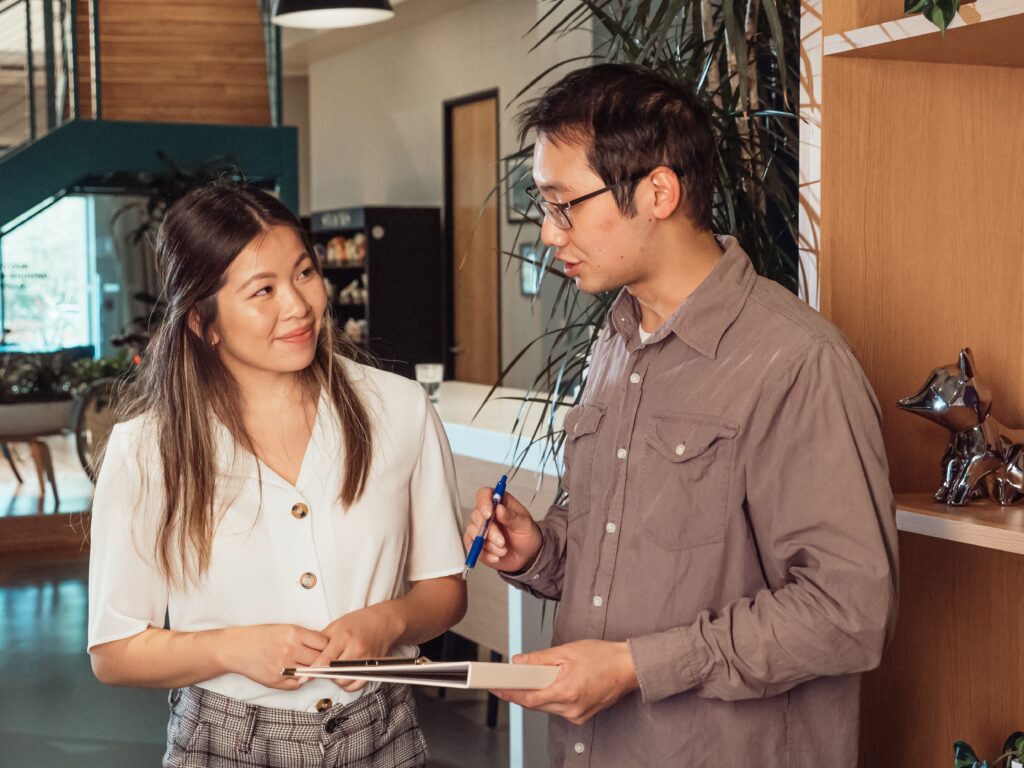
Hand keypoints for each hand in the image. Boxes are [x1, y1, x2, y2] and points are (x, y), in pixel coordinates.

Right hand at [222, 624, 329, 689]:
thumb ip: (304, 636)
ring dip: (311, 672)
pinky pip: (297, 685)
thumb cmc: (261, 636)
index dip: (328, 647)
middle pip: (319, 659)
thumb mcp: (285, 628)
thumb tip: (324, 645)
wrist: (236, 648)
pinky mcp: (276, 681)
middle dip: (322, 660)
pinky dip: (300, 682)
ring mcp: (283, 667)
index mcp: (294, 633)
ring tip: (306, 667)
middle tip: (322, 661)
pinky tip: (295, 674)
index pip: (324, 643)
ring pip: (310, 674)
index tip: (329, 649)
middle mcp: (290, 650)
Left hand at [311, 605, 405, 691]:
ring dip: (336, 679)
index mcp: (344, 637)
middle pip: (334, 674)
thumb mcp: (337, 625)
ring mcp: (366, 660)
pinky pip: (357, 685)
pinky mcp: (372, 667)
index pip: (325, 660)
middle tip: (324, 667)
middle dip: (325, 674)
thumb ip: (321, 640)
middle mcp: (356, 650)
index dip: (312, 671)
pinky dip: (348, 684)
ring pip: (344, 681)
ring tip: (335, 670)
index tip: (303, 677)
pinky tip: (345, 676)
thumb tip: (307, 654)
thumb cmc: (360, 621)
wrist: (384, 622)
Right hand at [463, 486, 541, 572]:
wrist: (527, 555)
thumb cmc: (527, 535)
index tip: (488, 514)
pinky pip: (473, 548)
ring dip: (489, 544)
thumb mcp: (525, 524)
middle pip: (476, 516)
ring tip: (503, 549)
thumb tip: (499, 508)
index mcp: (499, 503)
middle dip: (489, 531)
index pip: (484, 494)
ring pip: (473, 533)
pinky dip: (485, 554)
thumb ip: (512, 516)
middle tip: (502, 541)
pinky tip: (496, 556)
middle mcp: (487, 514)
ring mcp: (480, 529)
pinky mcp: (476, 544)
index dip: (483, 502)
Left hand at [491, 641, 638, 724]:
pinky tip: (554, 684)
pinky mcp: (581, 716)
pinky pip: (557, 708)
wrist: (628, 668)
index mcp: (566, 690)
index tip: (495, 687)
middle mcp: (571, 707)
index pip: (528, 698)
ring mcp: (577, 714)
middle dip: (521, 690)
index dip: (509, 693)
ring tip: (537, 676)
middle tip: (509, 678)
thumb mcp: (567, 651)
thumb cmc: (603, 657)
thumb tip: (519, 662)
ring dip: (537, 693)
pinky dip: (551, 697)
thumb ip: (540, 659)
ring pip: (545, 707)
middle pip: (535, 703)